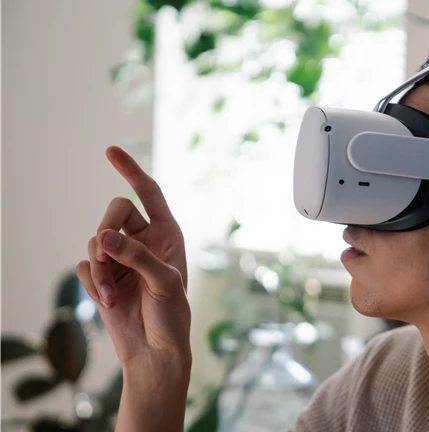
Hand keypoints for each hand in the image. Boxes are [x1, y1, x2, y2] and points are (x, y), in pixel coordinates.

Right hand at [76, 146, 190, 369]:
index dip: (131, 171)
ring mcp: (121, 257)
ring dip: (100, 268)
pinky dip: (92, 282)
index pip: (148, 193)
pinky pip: (85, 263)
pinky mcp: (103, 276)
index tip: (110, 150)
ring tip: (112, 295)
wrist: (155, 350)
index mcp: (168, 234)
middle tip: (106, 255)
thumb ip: (136, 256)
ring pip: (95, 240)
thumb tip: (103, 237)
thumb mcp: (164, 282)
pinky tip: (107, 302)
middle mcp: (144, 240)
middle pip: (113, 212)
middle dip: (106, 231)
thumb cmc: (172, 315)